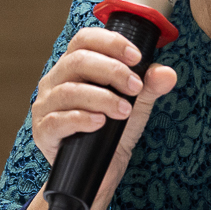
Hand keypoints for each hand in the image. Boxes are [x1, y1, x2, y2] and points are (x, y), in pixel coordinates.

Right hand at [30, 26, 177, 167]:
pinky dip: (82, 119)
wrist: (101, 170)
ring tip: (124, 110)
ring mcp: (45, 106)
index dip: (110, 42)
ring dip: (103, 98)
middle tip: (135, 87)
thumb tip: (167, 73)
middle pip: (77, 61)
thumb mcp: (136, 104)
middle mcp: (55, 81)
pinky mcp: (43, 131)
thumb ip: (150, 86)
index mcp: (73, 67)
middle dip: (112, 71)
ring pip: (69, 91)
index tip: (136, 57)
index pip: (84, 39)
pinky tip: (100, 123)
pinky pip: (58, 120)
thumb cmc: (113, 130)